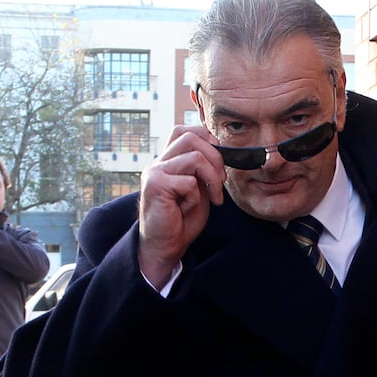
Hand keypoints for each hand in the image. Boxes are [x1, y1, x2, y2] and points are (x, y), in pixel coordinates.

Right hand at [138, 125, 225, 288]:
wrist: (165, 246)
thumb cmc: (181, 219)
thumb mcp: (198, 188)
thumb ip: (204, 169)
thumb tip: (221, 150)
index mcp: (167, 160)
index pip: (185, 130)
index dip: (207, 139)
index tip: (219, 163)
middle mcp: (158, 162)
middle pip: (190, 137)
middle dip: (216, 157)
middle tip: (221, 181)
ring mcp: (154, 172)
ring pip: (195, 156)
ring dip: (212, 178)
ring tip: (214, 196)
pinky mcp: (155, 186)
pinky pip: (189, 182)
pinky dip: (196, 197)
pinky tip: (188, 208)